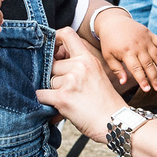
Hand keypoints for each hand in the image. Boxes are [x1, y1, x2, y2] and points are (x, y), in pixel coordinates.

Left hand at [37, 27, 124, 141]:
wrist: (115, 122)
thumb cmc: (105, 102)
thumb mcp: (96, 74)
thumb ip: (78, 64)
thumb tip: (54, 60)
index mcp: (88, 58)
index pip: (67, 33)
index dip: (54, 39)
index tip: (52, 49)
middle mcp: (79, 66)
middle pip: (52, 64)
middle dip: (55, 77)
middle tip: (69, 90)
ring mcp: (71, 80)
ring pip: (48, 81)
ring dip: (53, 91)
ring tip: (70, 100)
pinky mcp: (63, 97)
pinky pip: (41, 94)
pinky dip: (45, 102)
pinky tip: (57, 107)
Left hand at [96, 12, 156, 91]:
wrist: (113, 21)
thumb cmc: (109, 41)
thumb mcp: (108, 55)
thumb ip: (116, 69)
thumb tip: (123, 82)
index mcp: (126, 52)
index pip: (136, 69)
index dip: (142, 80)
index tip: (147, 90)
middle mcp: (137, 46)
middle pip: (148, 64)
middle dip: (154, 77)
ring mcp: (145, 39)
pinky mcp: (149, 34)